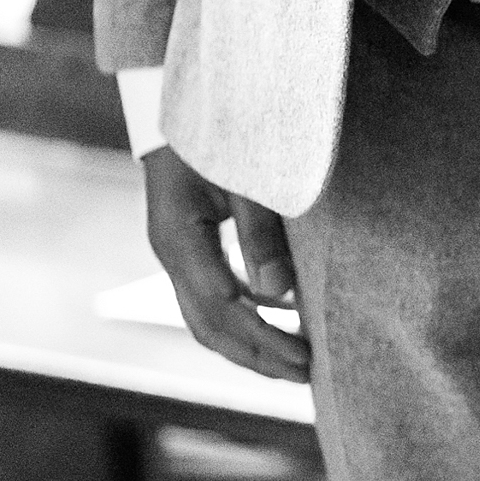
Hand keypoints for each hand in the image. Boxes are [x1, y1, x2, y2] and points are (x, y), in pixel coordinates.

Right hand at [144, 146, 310, 382]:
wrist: (185, 105)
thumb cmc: (218, 136)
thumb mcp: (242, 179)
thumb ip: (259, 233)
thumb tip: (279, 293)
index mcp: (179, 238)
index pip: (222, 306)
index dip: (261, 335)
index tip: (301, 354)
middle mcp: (172, 254)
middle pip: (210, 326)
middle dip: (258, 356)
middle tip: (308, 375)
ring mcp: (177, 256)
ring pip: (208, 320)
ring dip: (252, 347)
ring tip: (299, 365)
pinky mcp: (191, 251)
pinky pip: (215, 299)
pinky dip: (250, 318)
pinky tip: (285, 322)